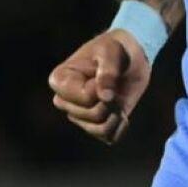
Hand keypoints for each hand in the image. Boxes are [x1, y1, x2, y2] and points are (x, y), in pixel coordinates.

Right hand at [48, 30, 150, 144]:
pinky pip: (108, 137)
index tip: (103, 73)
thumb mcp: (111, 52)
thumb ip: (107, 72)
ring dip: (116, 114)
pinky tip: (122, 112)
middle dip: (110, 101)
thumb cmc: (113, 49)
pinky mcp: (94, 125)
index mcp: (60, 80)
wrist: (128, 56)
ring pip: (100, 129)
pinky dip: (120, 126)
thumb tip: (105, 97)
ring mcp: (78, 115)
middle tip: (115, 84)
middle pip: (92, 115)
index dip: (101, 88)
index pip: (84, 98)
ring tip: (118, 97)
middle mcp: (65, 101)